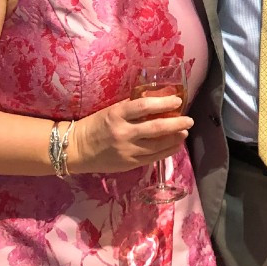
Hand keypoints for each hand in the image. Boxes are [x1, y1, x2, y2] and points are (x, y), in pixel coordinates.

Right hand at [66, 95, 193, 174]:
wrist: (76, 149)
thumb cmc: (95, 125)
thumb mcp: (111, 111)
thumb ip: (132, 108)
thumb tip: (158, 102)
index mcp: (117, 115)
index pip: (144, 106)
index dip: (164, 103)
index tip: (178, 101)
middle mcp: (123, 133)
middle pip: (156, 128)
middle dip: (177, 123)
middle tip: (189, 120)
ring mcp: (127, 150)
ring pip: (158, 145)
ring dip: (175, 138)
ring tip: (184, 132)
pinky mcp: (129, 164)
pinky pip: (153, 158)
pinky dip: (166, 151)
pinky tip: (175, 145)